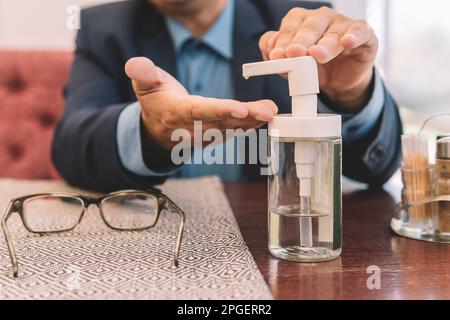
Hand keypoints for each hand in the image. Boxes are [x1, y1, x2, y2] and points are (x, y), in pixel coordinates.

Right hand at [125, 57, 276, 149]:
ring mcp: (207, 134)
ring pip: (232, 128)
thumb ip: (142, 74)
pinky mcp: (217, 135)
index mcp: (176, 113)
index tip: (239, 109)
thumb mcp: (144, 86)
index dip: (219, 111)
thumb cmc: (156, 102)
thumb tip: (134, 63)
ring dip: (253, 121)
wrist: (159, 130)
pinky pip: (235, 130)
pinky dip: (251, 124)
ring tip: (271, 111)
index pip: (199, 112)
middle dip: (245, 117)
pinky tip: (266, 116)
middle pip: (222, 122)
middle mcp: (193, 128)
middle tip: (267, 110)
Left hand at [259, 6, 377, 112]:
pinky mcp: (364, 36)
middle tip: (293, 53)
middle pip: (310, 26)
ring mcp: (344, 25)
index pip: (290, 26)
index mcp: (302, 21)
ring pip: (334, 31)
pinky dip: (354, 36)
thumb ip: (279, 56)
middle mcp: (322, 19)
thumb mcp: (293, 65)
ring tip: (317, 55)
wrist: (339, 82)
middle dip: (301, 40)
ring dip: (325, 43)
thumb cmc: (314, 67)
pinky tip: (347, 42)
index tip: (276, 54)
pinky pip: (360, 32)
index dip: (283, 40)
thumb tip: (269, 51)